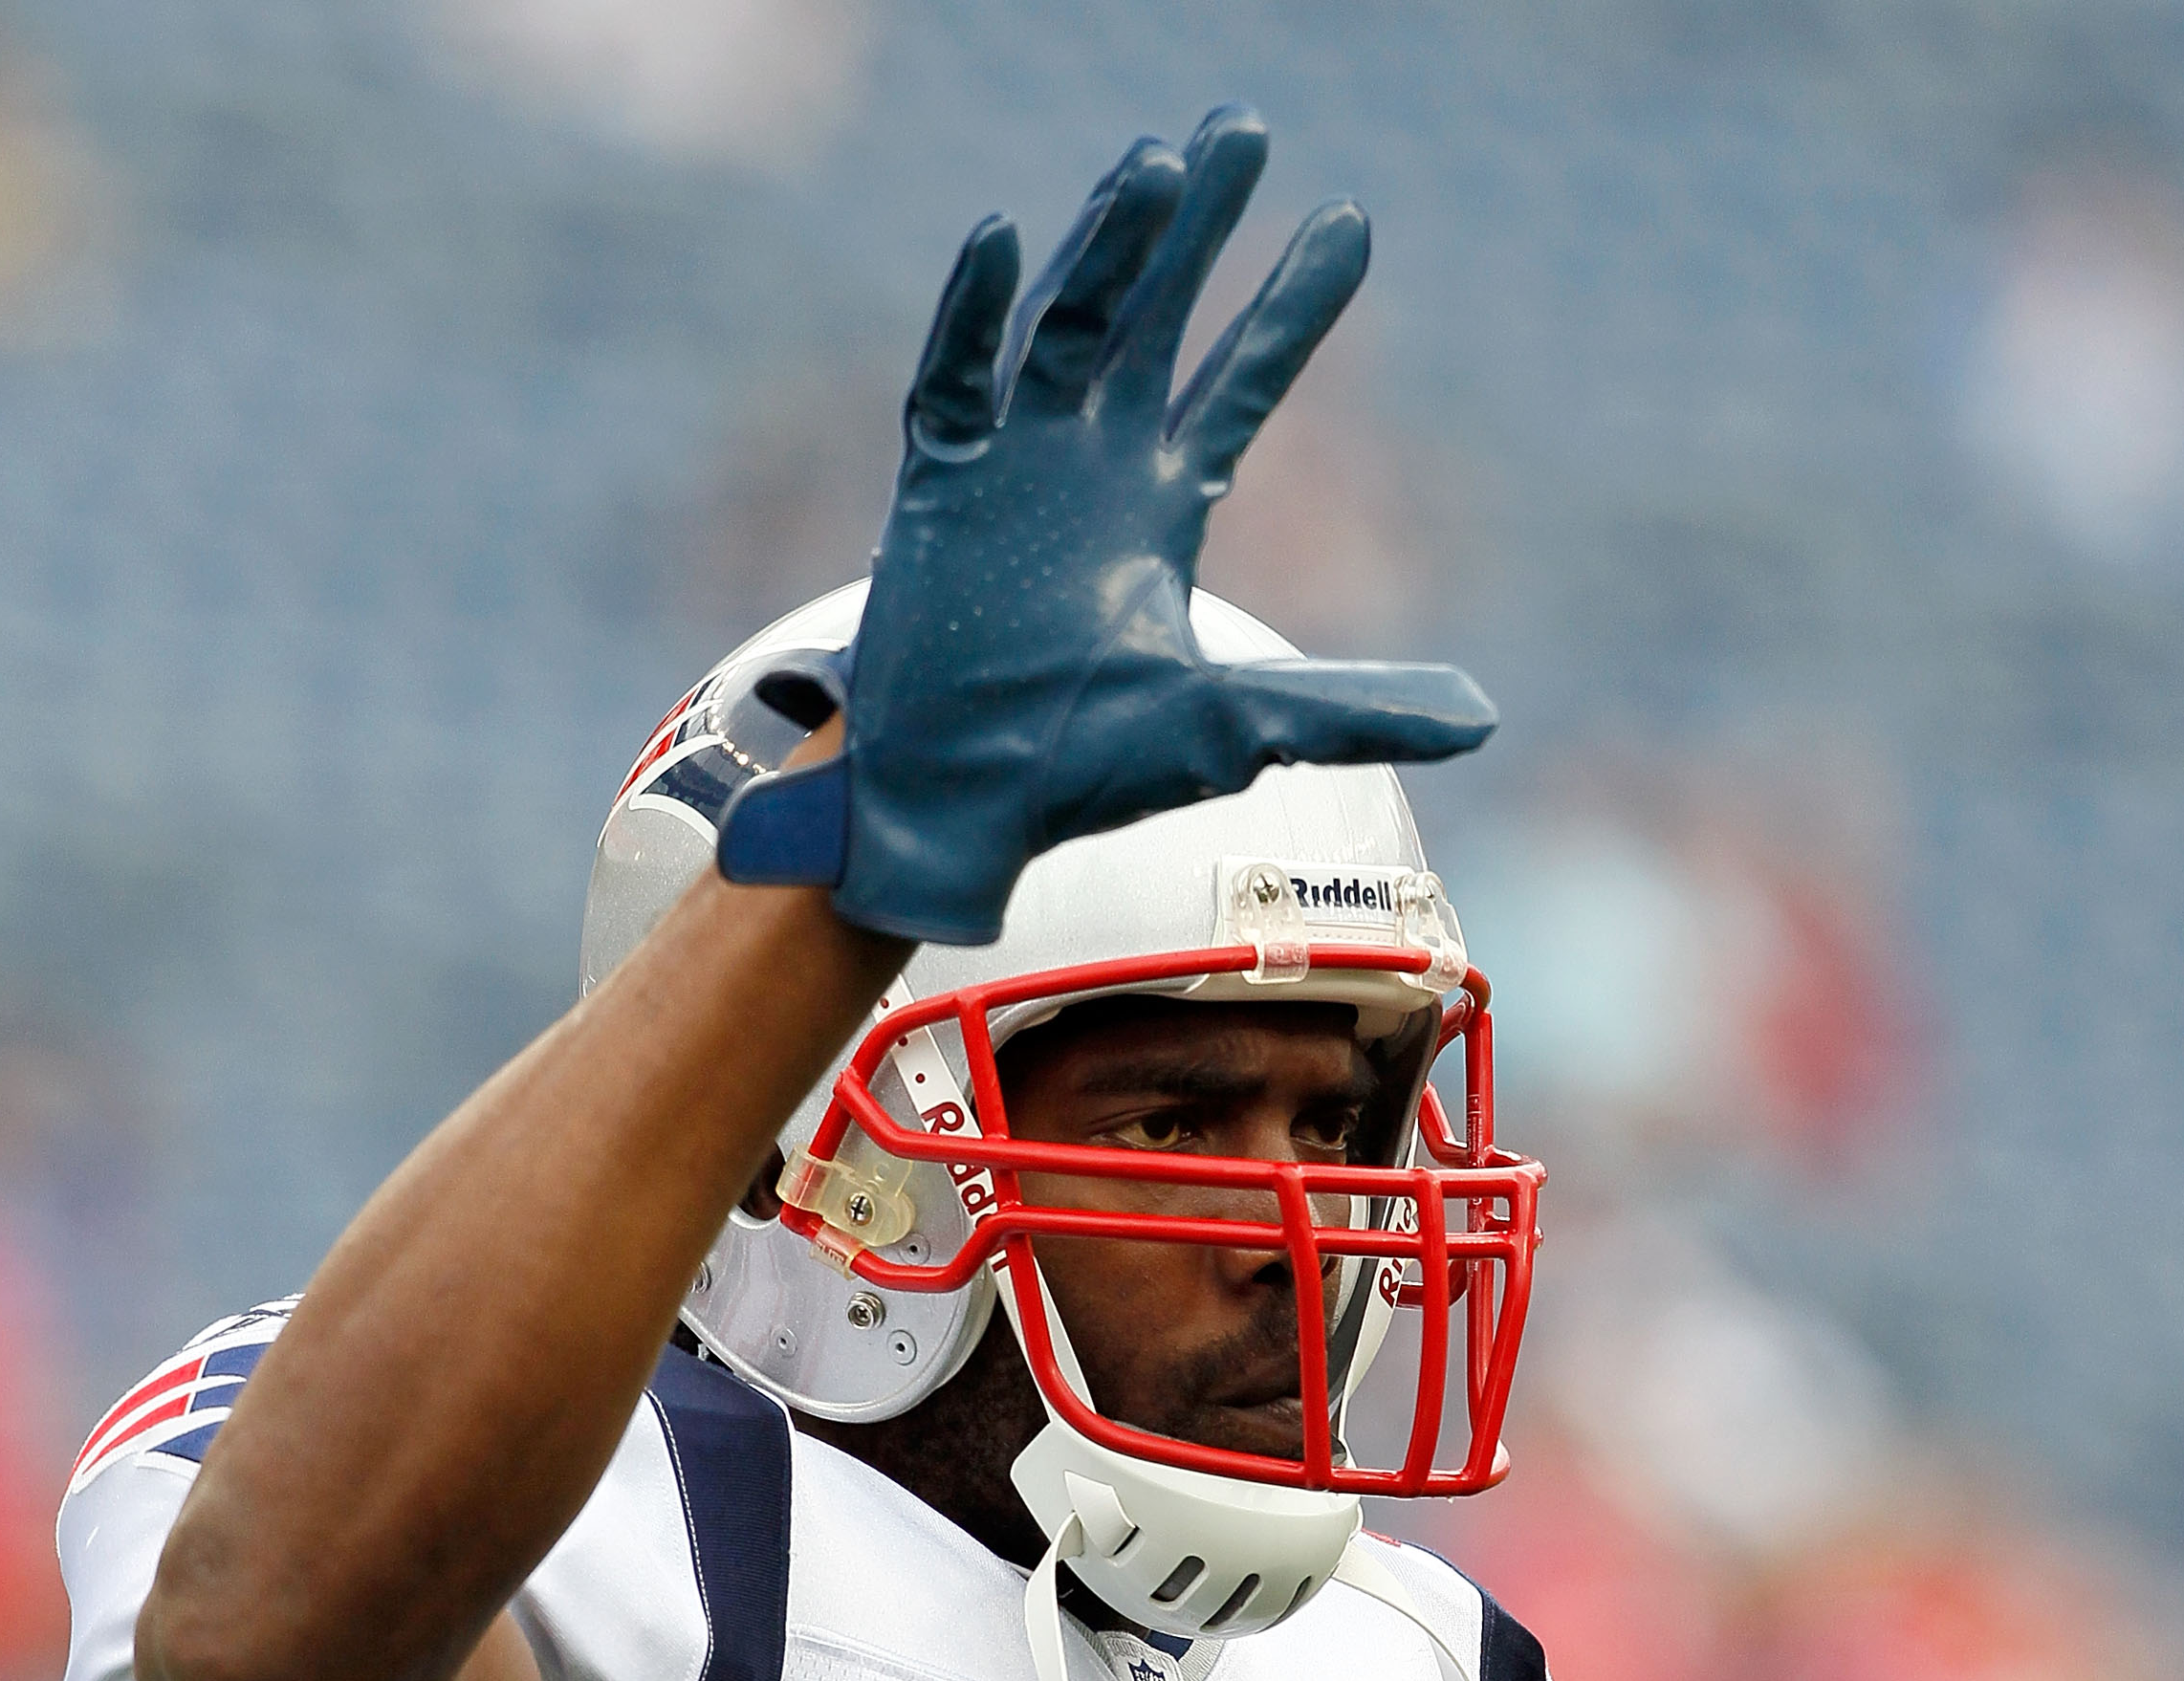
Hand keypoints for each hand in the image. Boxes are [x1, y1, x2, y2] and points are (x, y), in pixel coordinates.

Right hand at [716, 103, 1495, 945]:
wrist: (962, 811)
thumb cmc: (1087, 770)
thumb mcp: (1237, 730)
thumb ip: (1352, 710)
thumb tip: (1487, 718)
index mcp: (1160, 509)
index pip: (1236, 385)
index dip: (1291, 308)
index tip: (1352, 220)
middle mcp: (1087, 467)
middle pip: (1152, 319)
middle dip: (1199, 230)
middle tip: (1244, 128)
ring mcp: (1008, 468)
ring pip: (1064, 325)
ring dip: (1106, 247)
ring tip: (1156, 163)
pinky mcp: (935, 488)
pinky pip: (950, 378)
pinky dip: (971, 310)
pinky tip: (1002, 232)